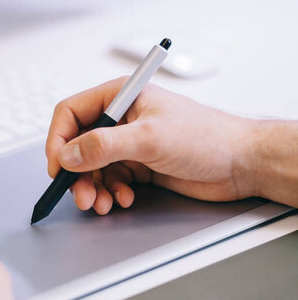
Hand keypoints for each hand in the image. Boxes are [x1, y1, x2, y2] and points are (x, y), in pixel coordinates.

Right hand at [46, 77, 256, 213]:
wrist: (241, 163)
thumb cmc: (207, 137)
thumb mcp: (149, 138)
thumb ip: (103, 145)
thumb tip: (67, 154)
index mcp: (120, 97)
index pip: (71, 113)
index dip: (58, 140)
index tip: (58, 167)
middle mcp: (120, 119)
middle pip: (77, 145)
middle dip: (76, 173)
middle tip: (81, 194)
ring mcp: (128, 143)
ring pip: (91, 167)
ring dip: (92, 187)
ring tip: (101, 203)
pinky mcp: (137, 165)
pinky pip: (109, 180)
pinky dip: (110, 192)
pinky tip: (123, 198)